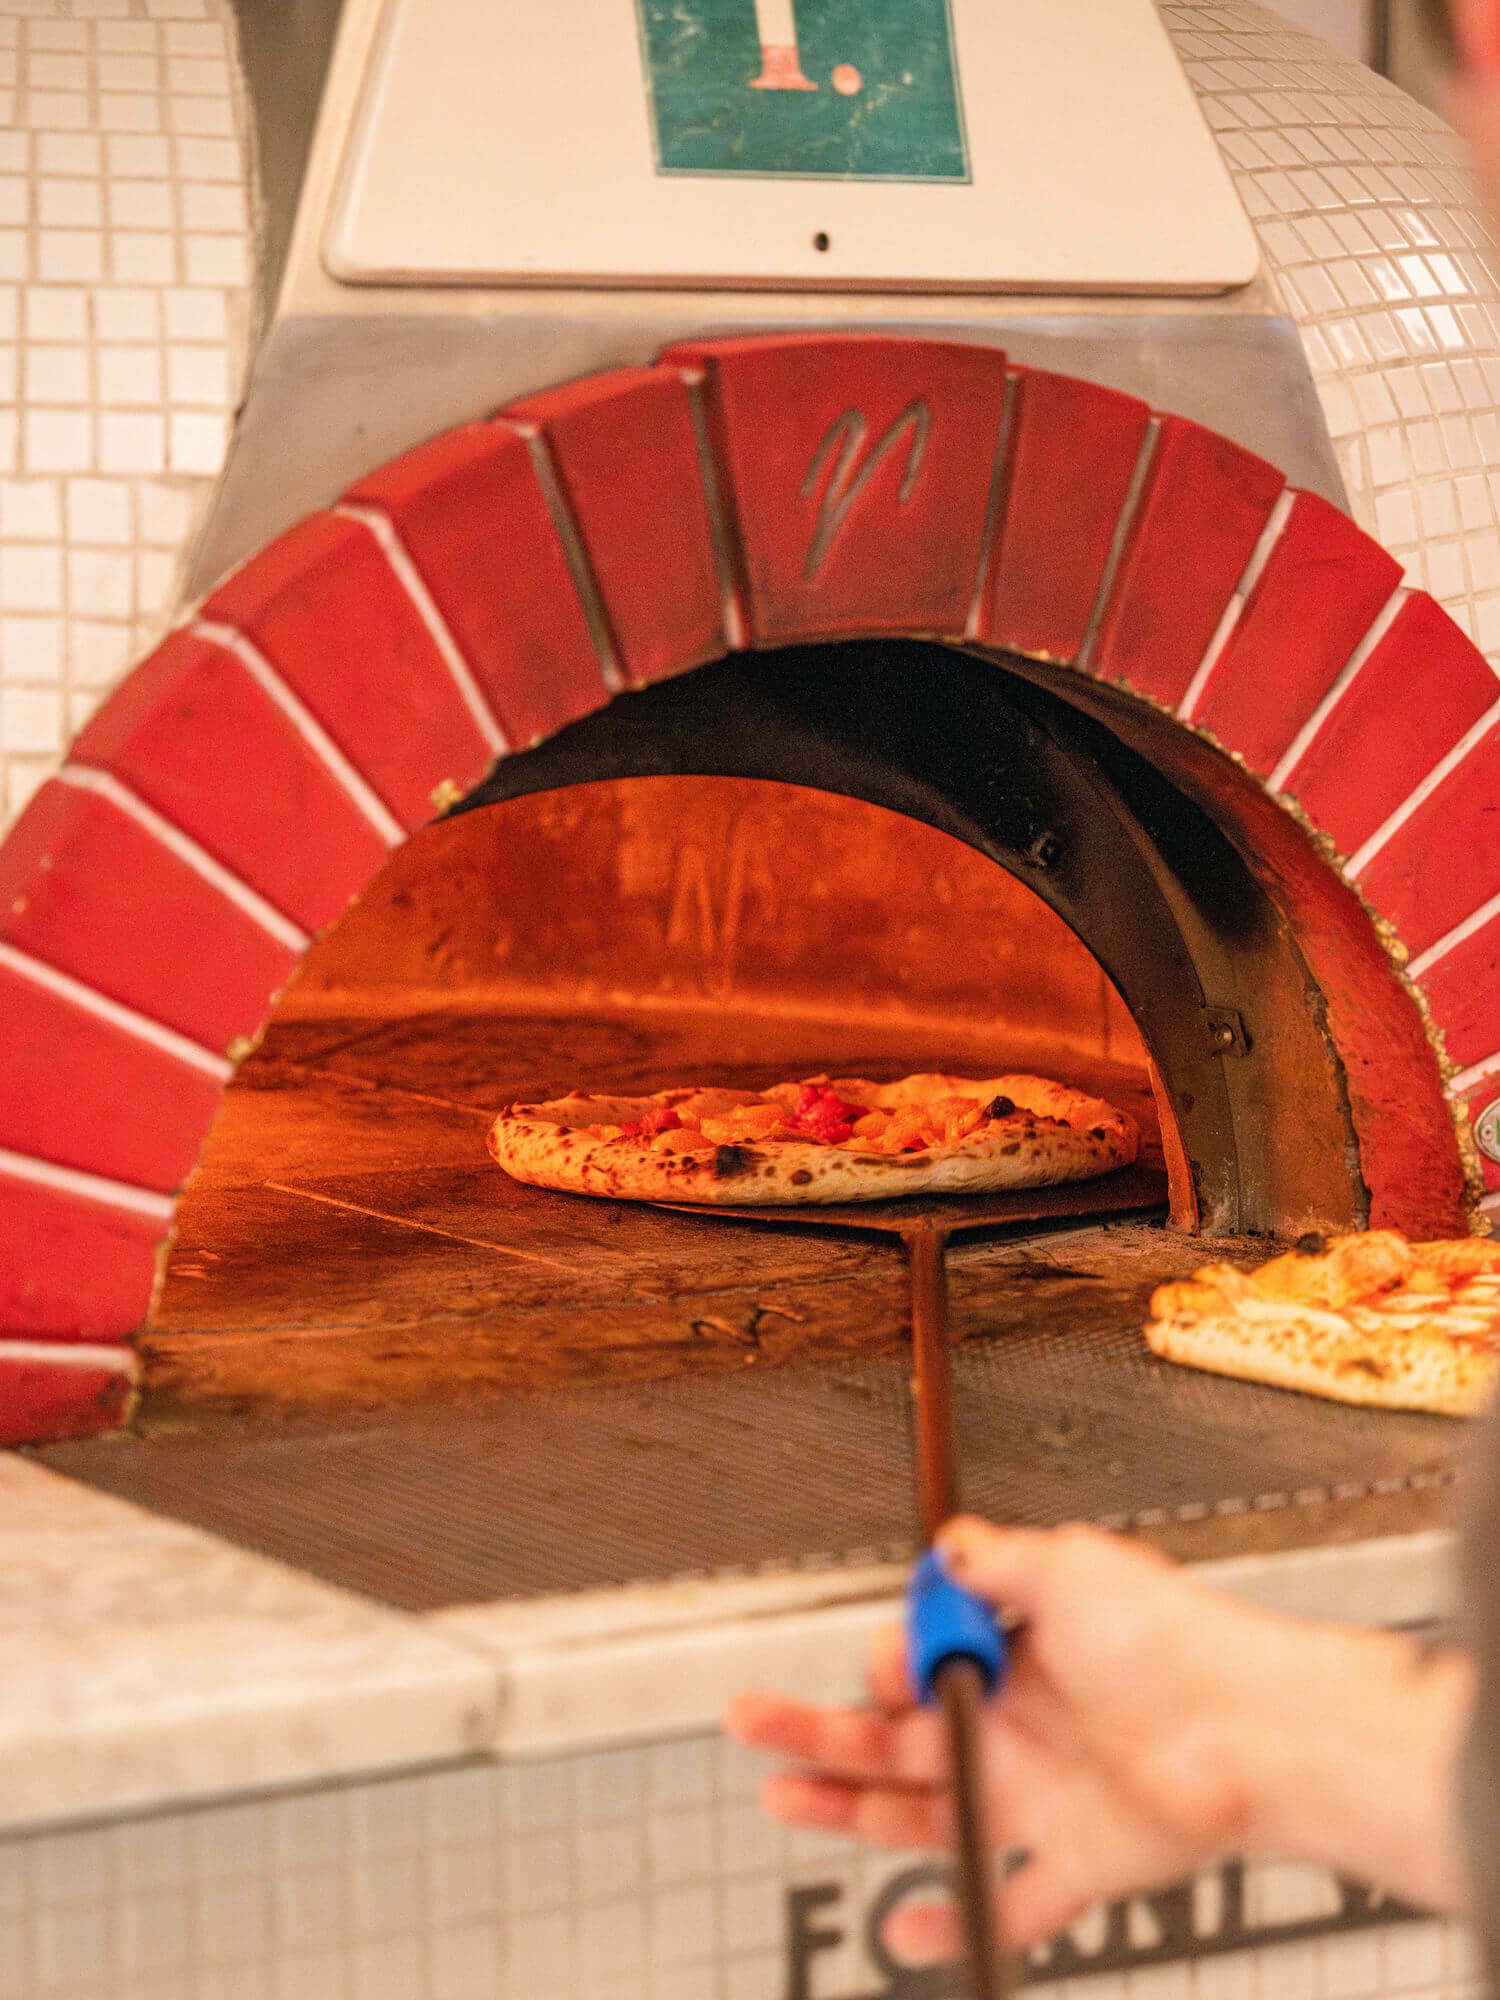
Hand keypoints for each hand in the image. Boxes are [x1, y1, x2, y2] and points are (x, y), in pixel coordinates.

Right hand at [725, 1518, 1473, 1953]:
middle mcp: (1019, 1726)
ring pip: (921, 1812)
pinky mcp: (1078, 1862)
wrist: (1256, 1732)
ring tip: (781, 1797)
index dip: (889, 1660)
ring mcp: (1041, 1797)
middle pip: (895, 1737)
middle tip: (752, 1721)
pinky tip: (906, 1930)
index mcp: (1016, 1654)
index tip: (888, 1661)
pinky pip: (1008, 1904)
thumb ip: (997, 1561)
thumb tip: (948, 1541)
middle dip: (817, 1730)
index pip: (920, 1659)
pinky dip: (955, 1925)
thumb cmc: (1175, 1641)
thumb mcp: (1073, 1569)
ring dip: (848, 1809)